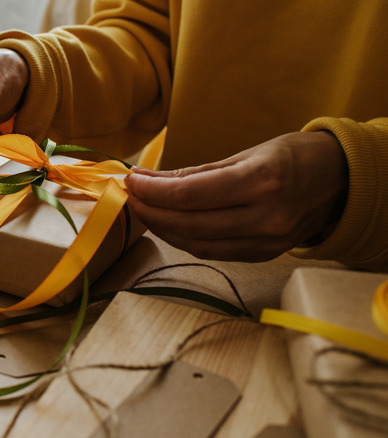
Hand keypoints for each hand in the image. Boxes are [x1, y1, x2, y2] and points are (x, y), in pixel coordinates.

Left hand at [124, 131, 348, 261]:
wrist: (340, 180)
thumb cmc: (292, 157)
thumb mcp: (246, 154)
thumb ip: (195, 173)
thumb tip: (150, 180)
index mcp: (261, 181)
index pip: (189, 195)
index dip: (153, 192)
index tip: (131, 181)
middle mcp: (266, 216)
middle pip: (189, 224)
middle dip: (151, 212)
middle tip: (131, 197)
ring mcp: (267, 241)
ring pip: (198, 244)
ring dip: (164, 229)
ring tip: (145, 211)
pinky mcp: (265, 255)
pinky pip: (215, 253)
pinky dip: (186, 240)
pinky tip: (170, 225)